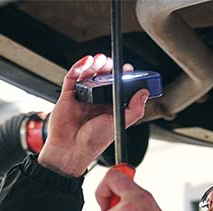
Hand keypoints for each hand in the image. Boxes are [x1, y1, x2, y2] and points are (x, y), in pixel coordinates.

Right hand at [38, 54, 149, 176]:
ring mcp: (82, 97)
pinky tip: (87, 61)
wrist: (71, 149)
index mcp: (109, 108)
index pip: (118, 87)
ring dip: (95, 64)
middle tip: (112, 63)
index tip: (128, 69)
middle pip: (103, 77)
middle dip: (108, 67)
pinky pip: (73, 77)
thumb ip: (135, 110)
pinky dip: (79, 67)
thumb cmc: (93, 142)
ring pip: (88, 74)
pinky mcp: (68, 95)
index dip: (122, 76)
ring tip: (101, 59)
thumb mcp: (120, 124)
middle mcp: (96, 101)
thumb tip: (144, 93)